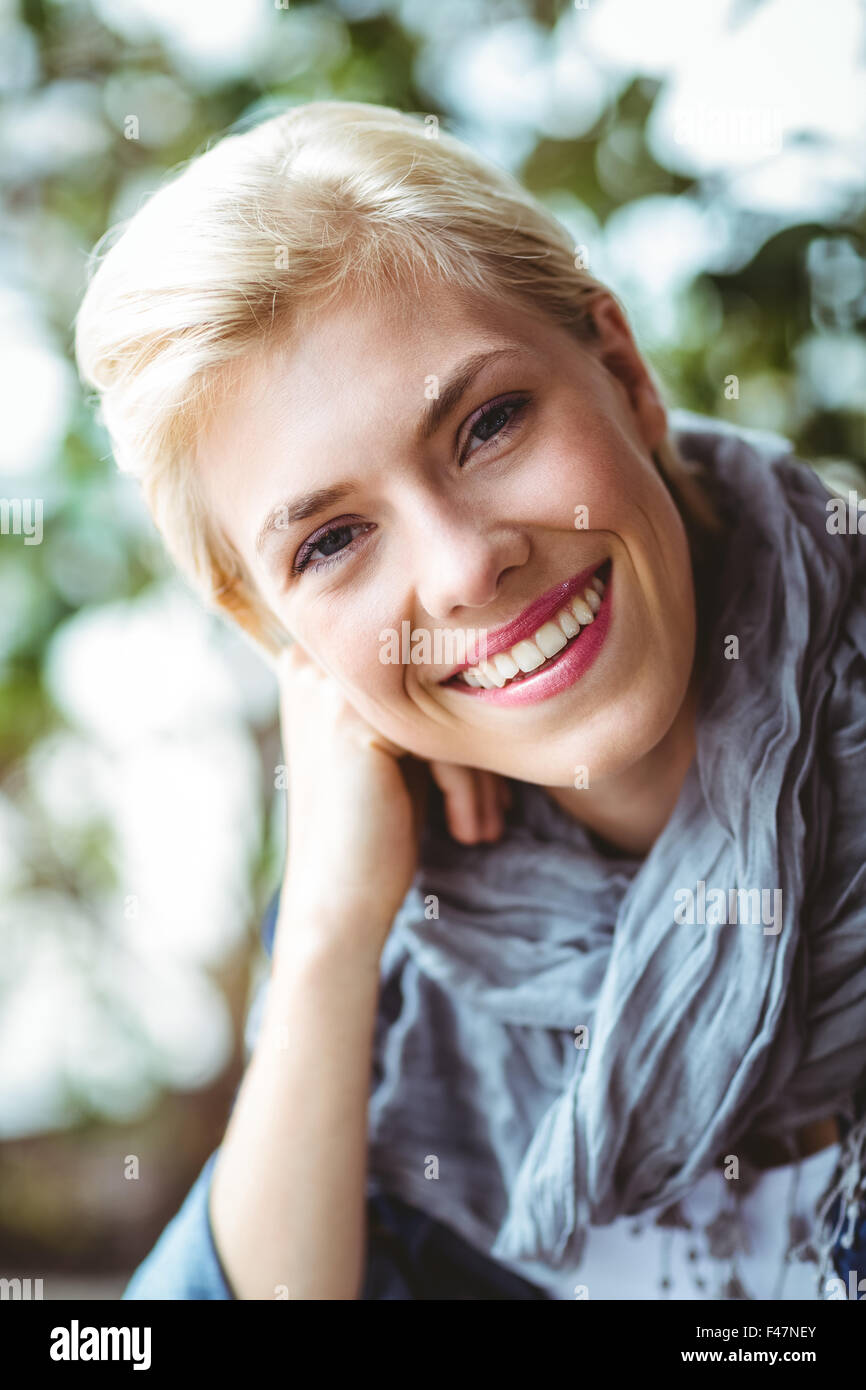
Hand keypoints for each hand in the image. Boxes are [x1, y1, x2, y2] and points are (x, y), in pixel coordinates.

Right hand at [271, 642, 510, 956]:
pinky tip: (473, 833)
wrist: (337, 899)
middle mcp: (320, 667)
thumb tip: (495, 678)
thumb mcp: (398, 756)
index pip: (423, 682)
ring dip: (480, 778)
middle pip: (435, 697)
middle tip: (501, 808)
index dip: (463, 728)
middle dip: (477, 754)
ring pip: (444, 719)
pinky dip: (467, 792)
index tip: (493, 783)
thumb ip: (422, 710)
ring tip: (490, 826)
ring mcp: (333, 691)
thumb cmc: (373, 831)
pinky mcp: (353, 723)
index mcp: (325, 667)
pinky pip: (442, 744)